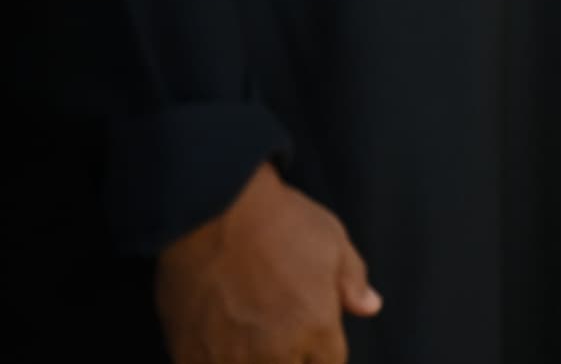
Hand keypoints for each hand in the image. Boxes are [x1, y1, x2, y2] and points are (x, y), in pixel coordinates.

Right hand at [157, 163, 379, 363]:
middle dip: (292, 357)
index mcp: (317, 329)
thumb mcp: (333, 242)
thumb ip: (352, 282)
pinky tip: (216, 342)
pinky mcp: (190, 357)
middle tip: (278, 329)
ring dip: (252, 360)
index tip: (313, 340)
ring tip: (248, 334)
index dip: (322, 353)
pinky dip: (215, 359)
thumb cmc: (280, 221)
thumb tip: (371, 307)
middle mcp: (276, 353)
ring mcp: (230, 359)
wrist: (214, 211)